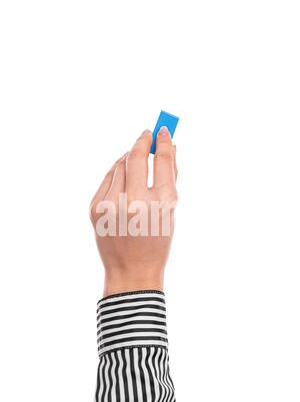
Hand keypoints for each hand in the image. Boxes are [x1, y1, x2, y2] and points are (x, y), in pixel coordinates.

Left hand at [89, 126, 177, 295]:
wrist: (132, 270)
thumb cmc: (157, 242)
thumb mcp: (170, 212)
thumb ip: (169, 180)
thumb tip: (168, 148)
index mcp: (161, 204)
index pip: (162, 161)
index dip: (162, 142)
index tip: (163, 131)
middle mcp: (135, 201)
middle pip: (136, 157)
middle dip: (141, 141)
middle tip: (147, 135)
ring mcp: (111, 204)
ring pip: (119, 165)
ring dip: (129, 158)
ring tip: (136, 161)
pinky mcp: (95, 208)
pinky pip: (108, 179)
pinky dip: (117, 173)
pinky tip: (124, 178)